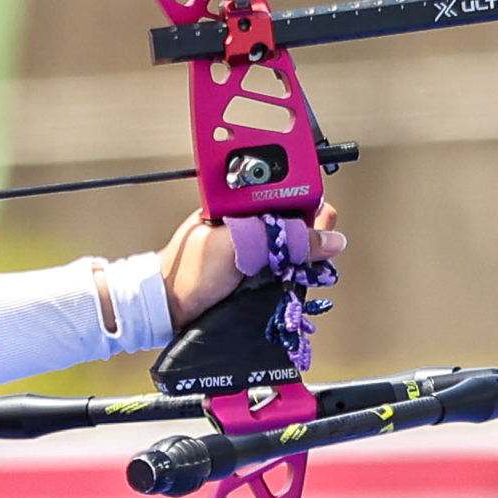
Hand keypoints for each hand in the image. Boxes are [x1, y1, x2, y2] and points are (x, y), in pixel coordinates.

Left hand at [161, 208, 348, 329]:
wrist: (170, 307)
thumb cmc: (190, 269)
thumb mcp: (239, 245)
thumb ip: (281, 237)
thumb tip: (327, 239)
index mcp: (242, 202)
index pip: (287, 190)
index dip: (309, 200)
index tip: (323, 216)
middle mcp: (251, 220)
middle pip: (297, 217)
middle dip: (313, 228)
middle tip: (321, 243)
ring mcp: (255, 246)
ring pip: (294, 243)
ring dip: (306, 253)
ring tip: (311, 262)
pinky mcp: (257, 269)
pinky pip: (287, 264)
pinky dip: (297, 270)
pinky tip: (300, 275)